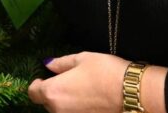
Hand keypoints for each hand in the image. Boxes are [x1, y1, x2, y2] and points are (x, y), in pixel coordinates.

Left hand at [27, 52, 166, 112]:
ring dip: (66, 103)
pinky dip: (78, 109)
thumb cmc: (106, 72)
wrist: (134, 94)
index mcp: (53, 92)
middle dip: (54, 93)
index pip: (33, 93)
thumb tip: (48, 64)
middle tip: (68, 82)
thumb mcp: (82, 59)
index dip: (36, 85)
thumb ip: (61, 64)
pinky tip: (90, 101)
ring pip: (61, 111)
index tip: (43, 78)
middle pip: (48, 103)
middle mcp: (59, 111)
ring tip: (82, 91)